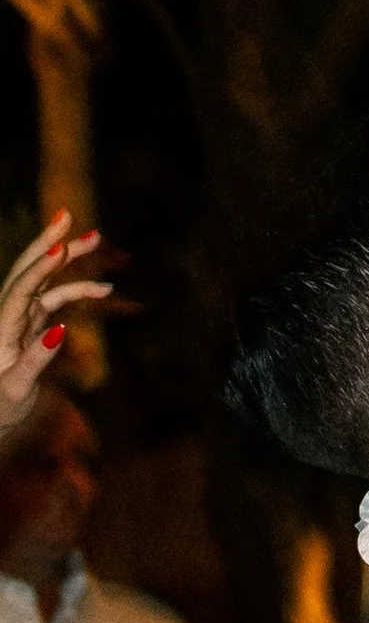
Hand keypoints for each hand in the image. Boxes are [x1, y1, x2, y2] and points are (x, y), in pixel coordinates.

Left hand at [0, 216, 110, 436]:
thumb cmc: (0, 408)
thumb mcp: (16, 391)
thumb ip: (36, 360)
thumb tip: (60, 328)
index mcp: (1, 329)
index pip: (19, 290)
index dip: (39, 268)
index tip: (61, 247)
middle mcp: (8, 316)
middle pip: (26, 270)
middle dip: (47, 242)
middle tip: (67, 214)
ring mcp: (21, 316)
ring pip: (43, 278)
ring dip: (68, 258)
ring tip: (96, 238)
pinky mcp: (32, 322)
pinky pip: (55, 297)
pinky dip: (78, 289)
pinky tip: (104, 289)